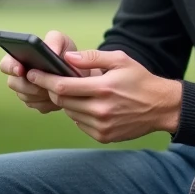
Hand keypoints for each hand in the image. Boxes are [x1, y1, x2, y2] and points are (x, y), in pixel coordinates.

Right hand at [0, 31, 99, 113]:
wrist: (79, 70)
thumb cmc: (64, 52)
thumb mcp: (61, 40)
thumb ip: (54, 40)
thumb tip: (50, 51)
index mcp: (20, 58)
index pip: (5, 64)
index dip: (11, 67)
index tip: (20, 70)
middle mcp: (19, 76)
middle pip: (14, 84)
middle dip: (29, 85)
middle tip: (44, 84)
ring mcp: (26, 91)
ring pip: (27, 97)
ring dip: (41, 94)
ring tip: (55, 88)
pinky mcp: (37, 103)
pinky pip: (39, 106)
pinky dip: (49, 102)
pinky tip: (59, 96)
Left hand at [27, 49, 181, 143]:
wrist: (161, 107)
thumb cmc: (140, 79)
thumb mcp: (120, 60)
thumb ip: (92, 57)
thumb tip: (68, 58)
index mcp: (103, 88)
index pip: (62, 86)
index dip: (44, 79)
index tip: (32, 73)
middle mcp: (100, 110)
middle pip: (61, 101)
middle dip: (52, 90)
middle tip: (50, 81)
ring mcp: (101, 125)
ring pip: (69, 113)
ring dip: (66, 102)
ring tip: (75, 92)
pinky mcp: (103, 136)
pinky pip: (79, 124)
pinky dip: (78, 114)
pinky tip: (88, 105)